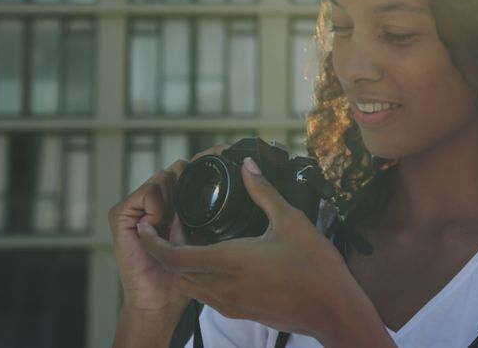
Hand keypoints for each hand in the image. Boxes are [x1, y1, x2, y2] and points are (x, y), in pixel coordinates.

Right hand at [108, 145, 228, 316]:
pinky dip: (158, 205)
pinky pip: (146, 193)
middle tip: (204, 193)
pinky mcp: (121, 214)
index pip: (193, 168)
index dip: (208, 159)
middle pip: (180, 167)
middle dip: (193, 175)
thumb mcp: (210, 238)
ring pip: (165, 176)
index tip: (225, 152)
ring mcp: (139, 205)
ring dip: (176, 194)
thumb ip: (218, 213)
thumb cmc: (187, 273)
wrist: (161, 299)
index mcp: (180, 200)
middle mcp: (159, 198)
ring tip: (178, 219)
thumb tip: (245, 184)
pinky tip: (162, 222)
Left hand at [137, 157, 392, 345]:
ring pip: (189, 285)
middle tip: (168, 224)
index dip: (152, 241)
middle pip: (175, 271)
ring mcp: (230, 302)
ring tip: (185, 240)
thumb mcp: (290, 220)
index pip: (173, 255)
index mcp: (228, 261)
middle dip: (163, 249)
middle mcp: (222, 286)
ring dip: (179, 264)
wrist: (333, 310)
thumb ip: (263, 191)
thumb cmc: (315, 266)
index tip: (144, 225)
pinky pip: (205, 295)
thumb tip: (247, 165)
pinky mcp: (240, 311)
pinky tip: (211, 261)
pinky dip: (196, 277)